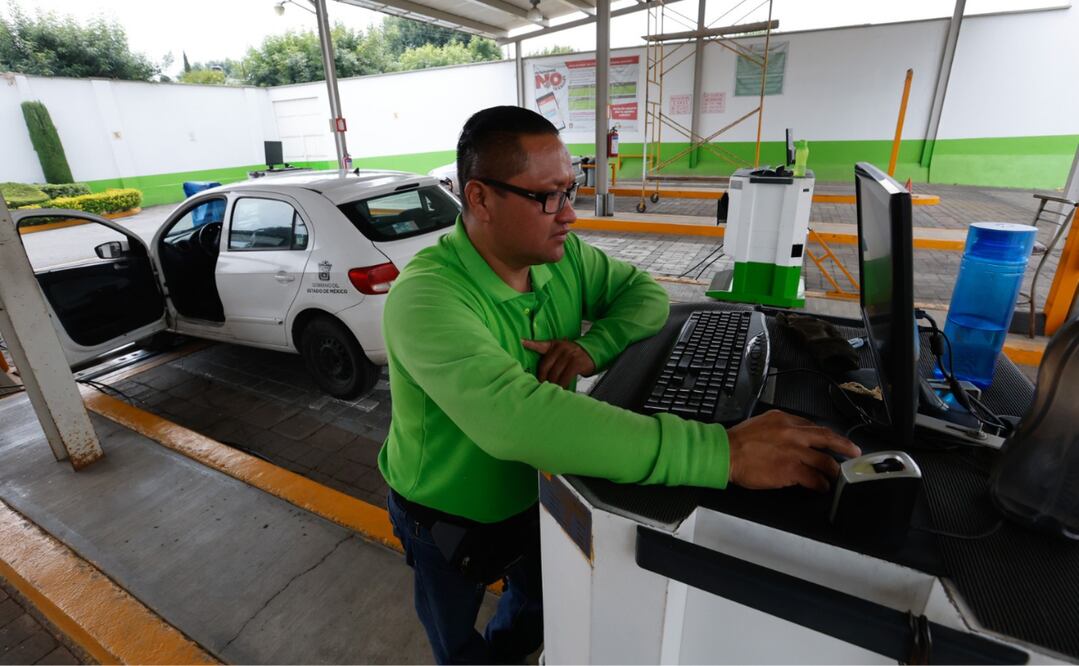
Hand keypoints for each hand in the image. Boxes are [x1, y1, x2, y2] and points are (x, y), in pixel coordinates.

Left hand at [521, 339, 595, 388]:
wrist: (592, 353)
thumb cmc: (573, 355)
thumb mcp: (561, 351)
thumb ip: (550, 357)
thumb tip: (540, 375)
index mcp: (554, 344)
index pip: (540, 345)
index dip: (530, 343)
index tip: (521, 341)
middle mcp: (561, 348)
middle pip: (546, 367)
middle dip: (542, 379)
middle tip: (540, 387)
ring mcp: (569, 355)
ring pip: (555, 374)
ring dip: (552, 384)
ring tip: (550, 390)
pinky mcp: (577, 363)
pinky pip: (566, 377)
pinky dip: (562, 385)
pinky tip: (561, 389)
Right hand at [726, 409, 861, 491]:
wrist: (726, 453)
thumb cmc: (738, 441)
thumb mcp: (761, 423)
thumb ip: (779, 428)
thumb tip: (790, 437)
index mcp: (785, 419)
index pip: (811, 426)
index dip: (824, 436)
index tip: (830, 440)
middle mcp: (793, 433)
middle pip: (826, 438)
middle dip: (843, 445)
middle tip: (854, 451)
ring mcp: (794, 451)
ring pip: (824, 460)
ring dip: (832, 470)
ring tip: (836, 476)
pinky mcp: (791, 470)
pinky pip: (813, 477)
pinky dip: (820, 484)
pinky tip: (822, 487)